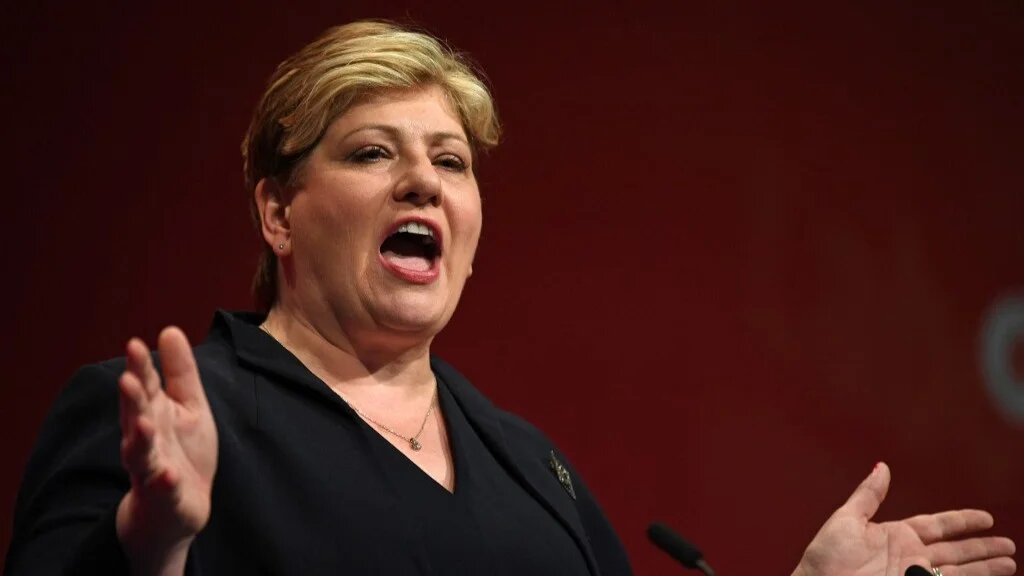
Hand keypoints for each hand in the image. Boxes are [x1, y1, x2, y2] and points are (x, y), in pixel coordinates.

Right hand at [115, 327, 217, 573]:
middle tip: (129, 378)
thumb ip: (180, 372)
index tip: (135, 344)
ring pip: (140, 452)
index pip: (145, 387)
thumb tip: (170, 329)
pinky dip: (163, 482)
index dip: (140, 368)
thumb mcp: (189, 406)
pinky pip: (161, 489)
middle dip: (132, 399)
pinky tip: (167, 474)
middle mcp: (145, 438)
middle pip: (135, 415)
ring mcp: (151, 468)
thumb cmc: (182, 450)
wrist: (177, 507)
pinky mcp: (162, 495)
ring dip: (140, 438)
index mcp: (152, 413)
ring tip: (143, 422)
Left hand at [793, 463, 1014, 575]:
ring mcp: (914, 575)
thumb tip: (882, 467)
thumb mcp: (846, 519)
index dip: (962, 522)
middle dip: (982, 548)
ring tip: (1010, 563)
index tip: (985, 518)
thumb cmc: (825, 558)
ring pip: (959, 570)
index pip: (938, 526)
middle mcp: (910, 557)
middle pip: (956, 550)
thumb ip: (869, 495)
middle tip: (1009, 545)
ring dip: (985, 567)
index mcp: (896, 535)